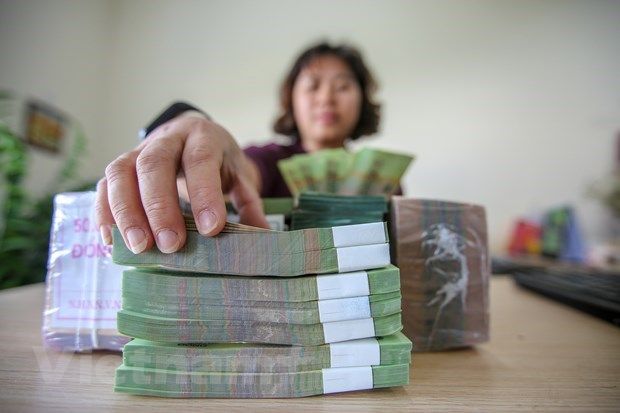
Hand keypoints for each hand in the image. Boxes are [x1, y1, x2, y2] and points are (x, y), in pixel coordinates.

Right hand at [95, 115, 267, 253]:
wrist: (192, 135)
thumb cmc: (218, 160)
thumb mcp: (239, 174)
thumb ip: (249, 202)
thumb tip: (263, 238)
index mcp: (203, 137)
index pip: (200, 160)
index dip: (204, 194)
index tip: (211, 229)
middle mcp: (167, 138)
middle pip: (154, 164)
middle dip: (160, 206)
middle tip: (170, 245)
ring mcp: (138, 150)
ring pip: (121, 172)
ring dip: (126, 212)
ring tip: (139, 248)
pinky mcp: (120, 166)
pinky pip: (103, 185)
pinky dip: (104, 213)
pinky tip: (110, 240)